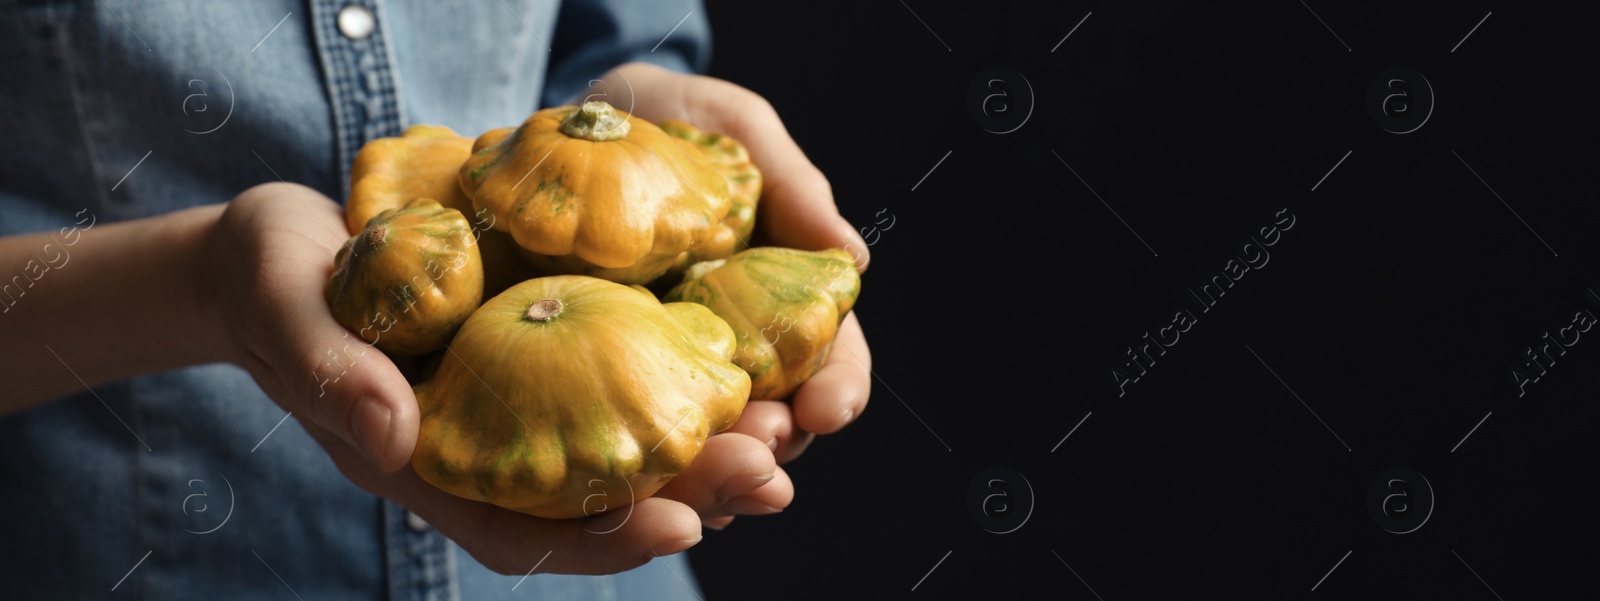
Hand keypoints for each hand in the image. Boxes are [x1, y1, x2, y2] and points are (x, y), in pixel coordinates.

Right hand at [202, 182, 790, 573]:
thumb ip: (335, 373)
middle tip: (769, 478)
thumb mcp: (289, 309)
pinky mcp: (541, 347)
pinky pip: (616, 377)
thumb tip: (395, 438)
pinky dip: (675, 378)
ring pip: (621, 444)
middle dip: (686, 496)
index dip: (601, 540)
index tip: (678, 526)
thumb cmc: (272, 278)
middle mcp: (487, 446)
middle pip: (595, 499)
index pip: (521, 531)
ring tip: (783, 432)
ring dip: (703, 447)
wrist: (281, 242)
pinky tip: (740, 363)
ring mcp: (518, 400)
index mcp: (428, 464)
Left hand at [579, 63, 875, 460]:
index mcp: (779, 297)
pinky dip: (627, 480)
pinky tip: (623, 492)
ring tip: (698, 488)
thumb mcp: (731, 125)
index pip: (830, 358)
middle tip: (757, 454)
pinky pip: (615, 446)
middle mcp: (730, 349)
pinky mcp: (588, 384)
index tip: (829, 408)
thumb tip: (856, 257)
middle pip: (772, 422)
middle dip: (770, 447)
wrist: (560, 119)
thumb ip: (792, 184)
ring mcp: (661, 372)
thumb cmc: (665, 114)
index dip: (838, 387)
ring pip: (698, 452)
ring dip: (706, 480)